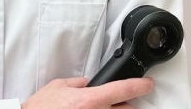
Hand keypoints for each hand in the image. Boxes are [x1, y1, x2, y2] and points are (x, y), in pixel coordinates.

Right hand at [21, 76, 154, 108]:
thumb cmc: (42, 107)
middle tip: (119, 100)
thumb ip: (79, 83)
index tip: (148, 84)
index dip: (139, 85)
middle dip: (126, 104)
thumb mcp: (60, 86)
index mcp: (89, 100)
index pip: (122, 90)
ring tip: (101, 106)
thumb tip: (91, 83)